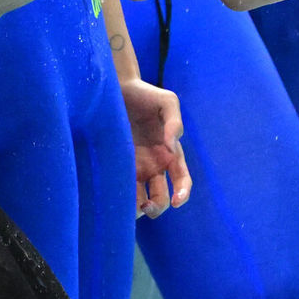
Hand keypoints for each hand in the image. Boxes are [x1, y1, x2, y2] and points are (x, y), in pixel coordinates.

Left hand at [120, 77, 191, 217]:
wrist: (117, 89)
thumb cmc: (146, 94)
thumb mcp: (167, 101)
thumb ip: (174, 121)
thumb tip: (173, 143)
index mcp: (170, 154)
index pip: (182, 180)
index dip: (182, 193)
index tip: (176, 201)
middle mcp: (154, 166)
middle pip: (161, 197)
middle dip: (157, 207)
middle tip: (146, 205)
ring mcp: (135, 168)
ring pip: (140, 199)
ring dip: (138, 209)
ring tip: (130, 209)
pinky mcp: (116, 167)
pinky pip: (121, 189)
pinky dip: (121, 200)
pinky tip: (115, 200)